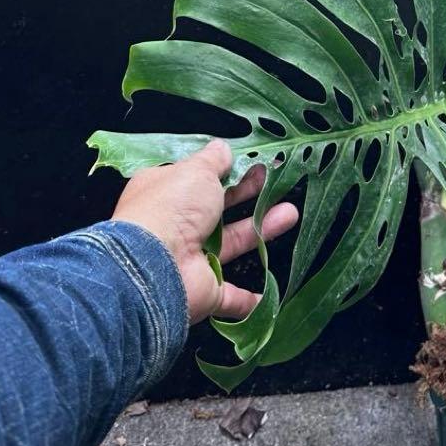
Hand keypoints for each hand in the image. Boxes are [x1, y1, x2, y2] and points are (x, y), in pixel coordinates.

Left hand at [111, 140, 298, 323]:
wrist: (154, 267)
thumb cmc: (172, 208)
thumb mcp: (196, 170)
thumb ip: (213, 160)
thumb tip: (221, 147)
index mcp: (166, 193)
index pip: (198, 179)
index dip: (226, 171)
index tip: (252, 162)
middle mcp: (176, 226)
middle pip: (219, 210)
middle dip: (249, 196)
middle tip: (276, 182)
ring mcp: (190, 260)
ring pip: (231, 244)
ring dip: (261, 230)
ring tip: (291, 213)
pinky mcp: (203, 291)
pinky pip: (228, 295)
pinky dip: (246, 298)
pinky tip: (266, 294)